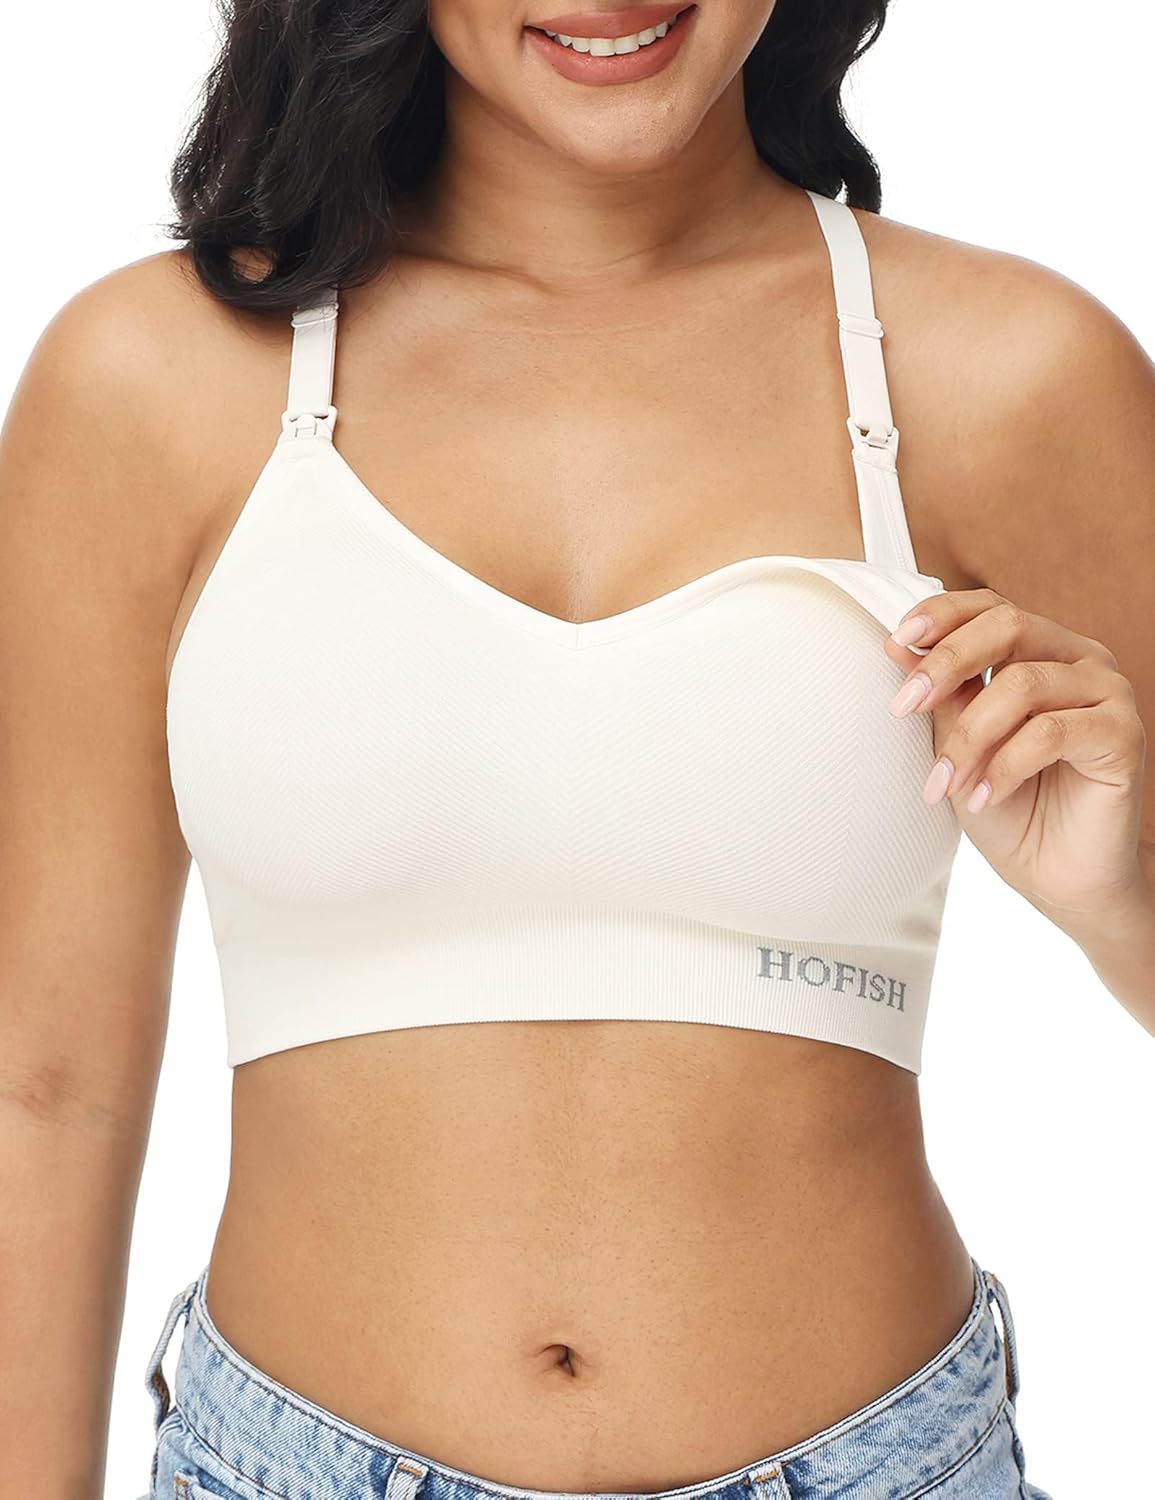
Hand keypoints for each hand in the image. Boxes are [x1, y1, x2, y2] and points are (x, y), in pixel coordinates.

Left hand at [884, 589, 1148, 925]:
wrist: (1058, 877)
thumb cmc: (1010, 808)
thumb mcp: (959, 746)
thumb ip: (941, 695)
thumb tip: (897, 646)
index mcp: (1041, 649)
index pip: (991, 607)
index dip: (942, 616)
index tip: (897, 640)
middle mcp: (1079, 659)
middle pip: (1008, 626)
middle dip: (946, 663)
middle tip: (904, 706)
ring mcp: (1108, 692)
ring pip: (1023, 685)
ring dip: (969, 737)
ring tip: (946, 783)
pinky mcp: (1123, 734)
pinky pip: (1051, 732)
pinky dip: (1005, 765)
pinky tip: (984, 796)